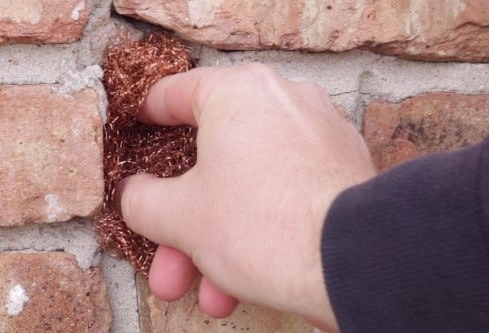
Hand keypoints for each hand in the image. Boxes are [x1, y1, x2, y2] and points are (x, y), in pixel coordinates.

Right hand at [116, 64, 374, 330]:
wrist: (352, 261)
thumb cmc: (266, 225)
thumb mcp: (179, 217)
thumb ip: (142, 200)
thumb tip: (136, 195)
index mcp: (238, 93)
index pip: (175, 94)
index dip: (146, 118)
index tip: (136, 129)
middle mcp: (284, 102)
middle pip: (213, 160)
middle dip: (183, 224)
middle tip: (166, 259)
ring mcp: (320, 135)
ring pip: (250, 187)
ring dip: (219, 243)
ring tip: (209, 294)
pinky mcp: (346, 172)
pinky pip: (287, 197)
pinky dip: (262, 233)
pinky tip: (245, 285)